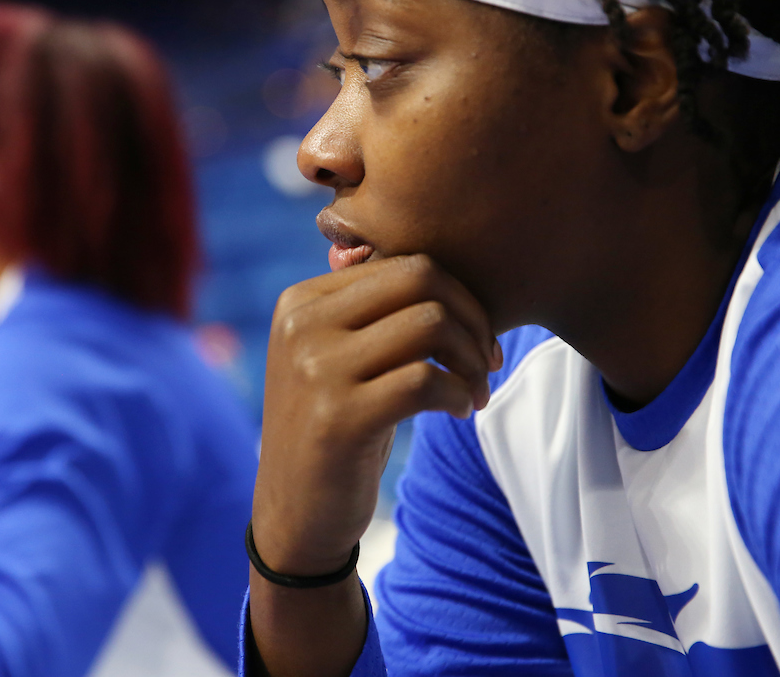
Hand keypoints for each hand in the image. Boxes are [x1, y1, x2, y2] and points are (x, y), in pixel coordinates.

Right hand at [249, 254, 498, 676]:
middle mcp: (302, 325)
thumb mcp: (336, 360)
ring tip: (473, 392)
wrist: (294, 515)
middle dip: (471, 316)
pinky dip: (458, 393)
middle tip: (485, 360)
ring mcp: (316, 369)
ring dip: (470, 360)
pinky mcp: (338, 418)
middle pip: (420, 280)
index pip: (402, 263)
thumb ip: (371, 313)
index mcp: (300, 302)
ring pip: (429, 324)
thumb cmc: (332, 431)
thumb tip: (449, 277)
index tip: (476, 339)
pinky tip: (458, 411)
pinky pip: (425, 380)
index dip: (457, 296)